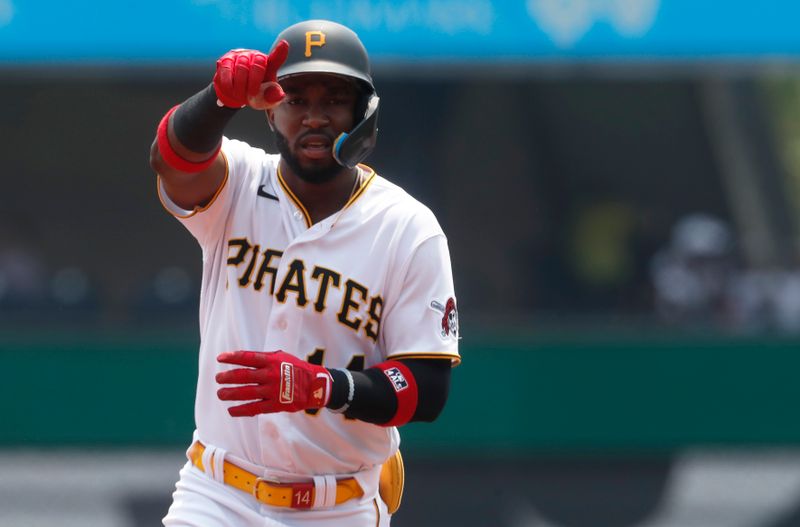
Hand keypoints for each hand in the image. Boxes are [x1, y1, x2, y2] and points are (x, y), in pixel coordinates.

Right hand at [212, 40, 288, 109]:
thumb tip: (280, 95)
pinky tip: (230, 91)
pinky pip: (227, 70)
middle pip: (257, 65)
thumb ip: (272, 96)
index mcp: (269, 65)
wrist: (235, 94)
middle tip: (250, 96)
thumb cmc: (255, 93)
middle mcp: (255, 56)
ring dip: (240, 86)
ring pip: (241, 67)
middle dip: (253, 84)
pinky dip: (228, 83)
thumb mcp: (265, 98)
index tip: (284, 45)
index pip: (276, 58)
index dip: (279, 52)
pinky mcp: (226, 60)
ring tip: (240, 96)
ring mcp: (240, 56)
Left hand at [216, 350, 331, 415]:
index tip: (220, 358)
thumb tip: (241, 358)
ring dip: (230, 393)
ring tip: (220, 393)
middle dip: (227, 377)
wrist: (315, 385)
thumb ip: (263, 358)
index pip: (247, 357)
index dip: (231, 357)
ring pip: (245, 393)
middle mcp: (270, 375)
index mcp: (271, 361)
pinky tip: (231, 410)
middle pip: (242, 376)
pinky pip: (254, 408)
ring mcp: (272, 390)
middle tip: (218, 379)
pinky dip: (241, 410)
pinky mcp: (275, 405)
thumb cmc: (295, 368)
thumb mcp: (281, 357)